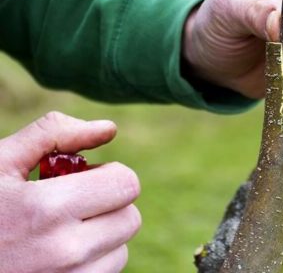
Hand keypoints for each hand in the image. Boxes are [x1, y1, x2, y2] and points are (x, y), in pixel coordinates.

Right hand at [0, 112, 140, 272]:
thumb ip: (53, 135)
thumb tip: (108, 129)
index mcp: (47, 209)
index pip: (126, 184)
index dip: (109, 173)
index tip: (86, 177)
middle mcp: (64, 252)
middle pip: (130, 218)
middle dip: (108, 204)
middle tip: (73, 202)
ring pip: (121, 250)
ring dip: (102, 235)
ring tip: (59, 230)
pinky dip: (91, 262)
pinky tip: (56, 254)